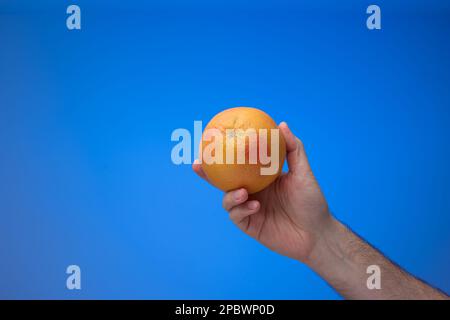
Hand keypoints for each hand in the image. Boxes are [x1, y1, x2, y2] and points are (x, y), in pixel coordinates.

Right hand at [193, 122, 331, 261]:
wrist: (316, 233)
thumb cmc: (311, 201)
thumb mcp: (303, 172)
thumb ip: (293, 149)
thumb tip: (281, 124)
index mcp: (260, 178)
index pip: (238, 165)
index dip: (223, 156)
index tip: (211, 142)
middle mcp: (252, 192)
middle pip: (224, 182)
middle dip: (208, 174)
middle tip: (198, 164)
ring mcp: (249, 209)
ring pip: (227, 200)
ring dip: (231, 195)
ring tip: (242, 191)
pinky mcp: (250, 225)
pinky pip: (237, 216)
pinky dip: (242, 209)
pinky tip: (255, 205)